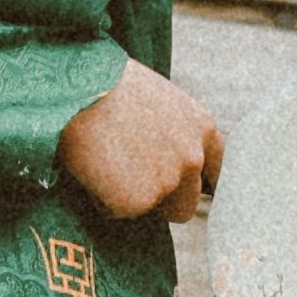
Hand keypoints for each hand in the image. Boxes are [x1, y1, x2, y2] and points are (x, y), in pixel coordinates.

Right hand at [59, 64, 226, 226]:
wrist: (77, 89)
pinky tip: (91, 167)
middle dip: (160, 200)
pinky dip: (101, 198)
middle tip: (128, 176)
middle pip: (185, 204)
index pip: (219, 172)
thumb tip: (165, 157)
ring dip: (130, 197)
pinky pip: (116, 211)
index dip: (197, 184)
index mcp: (204, 128)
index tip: (184, 191)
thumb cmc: (109, 84)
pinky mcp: (136, 202)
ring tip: (105, 162)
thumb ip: (175, 133)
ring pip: (150, 209)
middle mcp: (193, 158)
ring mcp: (167, 183)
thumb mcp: (160, 100)